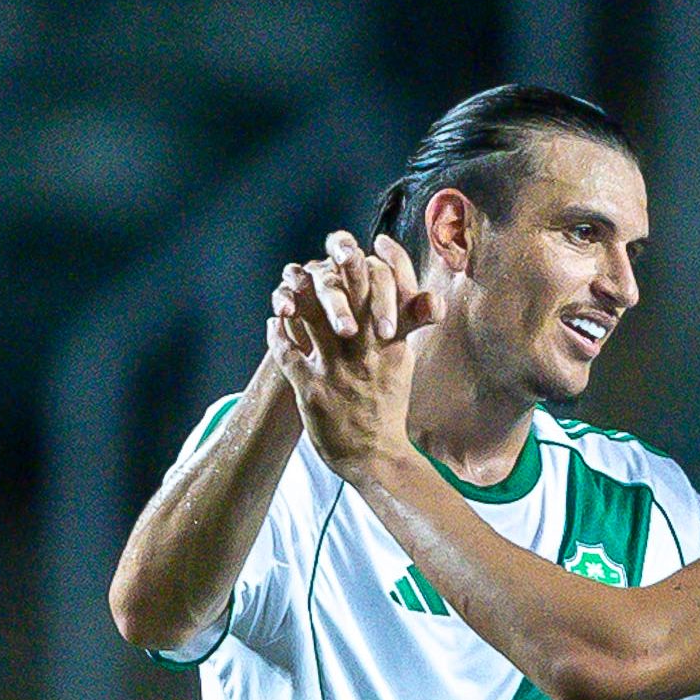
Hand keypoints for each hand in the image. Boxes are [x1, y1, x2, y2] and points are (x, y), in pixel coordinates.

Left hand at [271, 233, 436, 480]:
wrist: (374, 457)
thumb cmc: (387, 405)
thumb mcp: (404, 363)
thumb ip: (407, 327)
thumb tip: (424, 294)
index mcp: (393, 345)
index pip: (393, 292)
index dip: (386, 261)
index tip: (374, 243)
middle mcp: (367, 354)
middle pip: (353, 296)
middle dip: (342, 267)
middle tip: (330, 249)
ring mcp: (337, 371)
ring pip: (312, 317)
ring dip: (297, 295)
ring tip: (289, 283)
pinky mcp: (311, 390)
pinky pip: (287, 351)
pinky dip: (278, 332)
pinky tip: (275, 322)